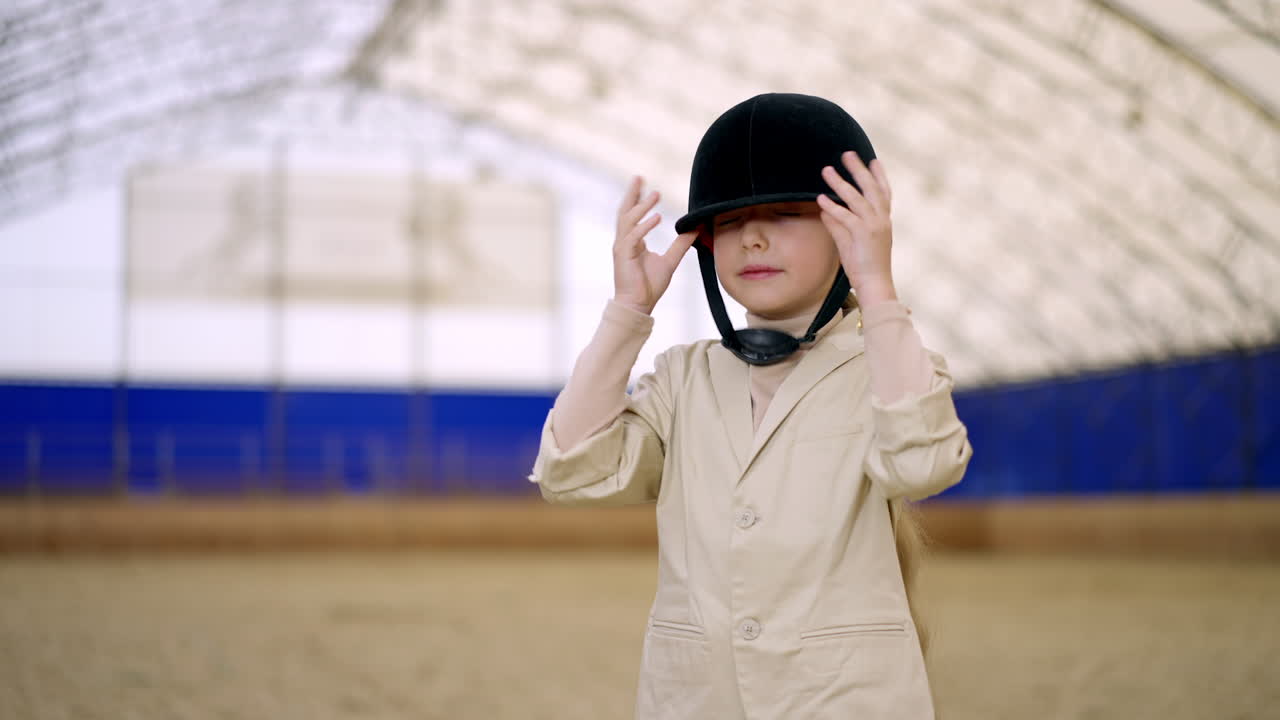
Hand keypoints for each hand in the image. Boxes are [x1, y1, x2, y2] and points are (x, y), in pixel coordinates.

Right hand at [612, 176, 700, 314]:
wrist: (639, 305)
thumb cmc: (649, 286)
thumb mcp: (670, 261)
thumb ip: (680, 244)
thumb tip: (694, 229)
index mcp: (633, 241)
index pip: (634, 215)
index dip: (639, 200)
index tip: (647, 187)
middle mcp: (625, 241)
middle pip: (625, 211)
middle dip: (632, 194)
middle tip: (639, 177)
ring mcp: (622, 248)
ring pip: (628, 220)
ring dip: (641, 206)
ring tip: (655, 194)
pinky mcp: (623, 256)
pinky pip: (633, 237)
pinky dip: (644, 226)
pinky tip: (657, 218)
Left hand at [816, 152, 897, 304]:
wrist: (875, 284)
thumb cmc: (863, 265)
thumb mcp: (850, 241)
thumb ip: (838, 225)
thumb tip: (825, 210)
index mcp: (883, 220)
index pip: (883, 192)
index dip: (879, 175)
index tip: (873, 160)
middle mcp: (881, 220)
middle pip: (871, 188)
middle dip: (859, 169)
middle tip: (847, 154)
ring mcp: (874, 226)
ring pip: (857, 198)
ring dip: (840, 183)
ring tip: (826, 170)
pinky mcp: (863, 235)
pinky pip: (846, 216)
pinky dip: (833, 206)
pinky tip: (821, 198)